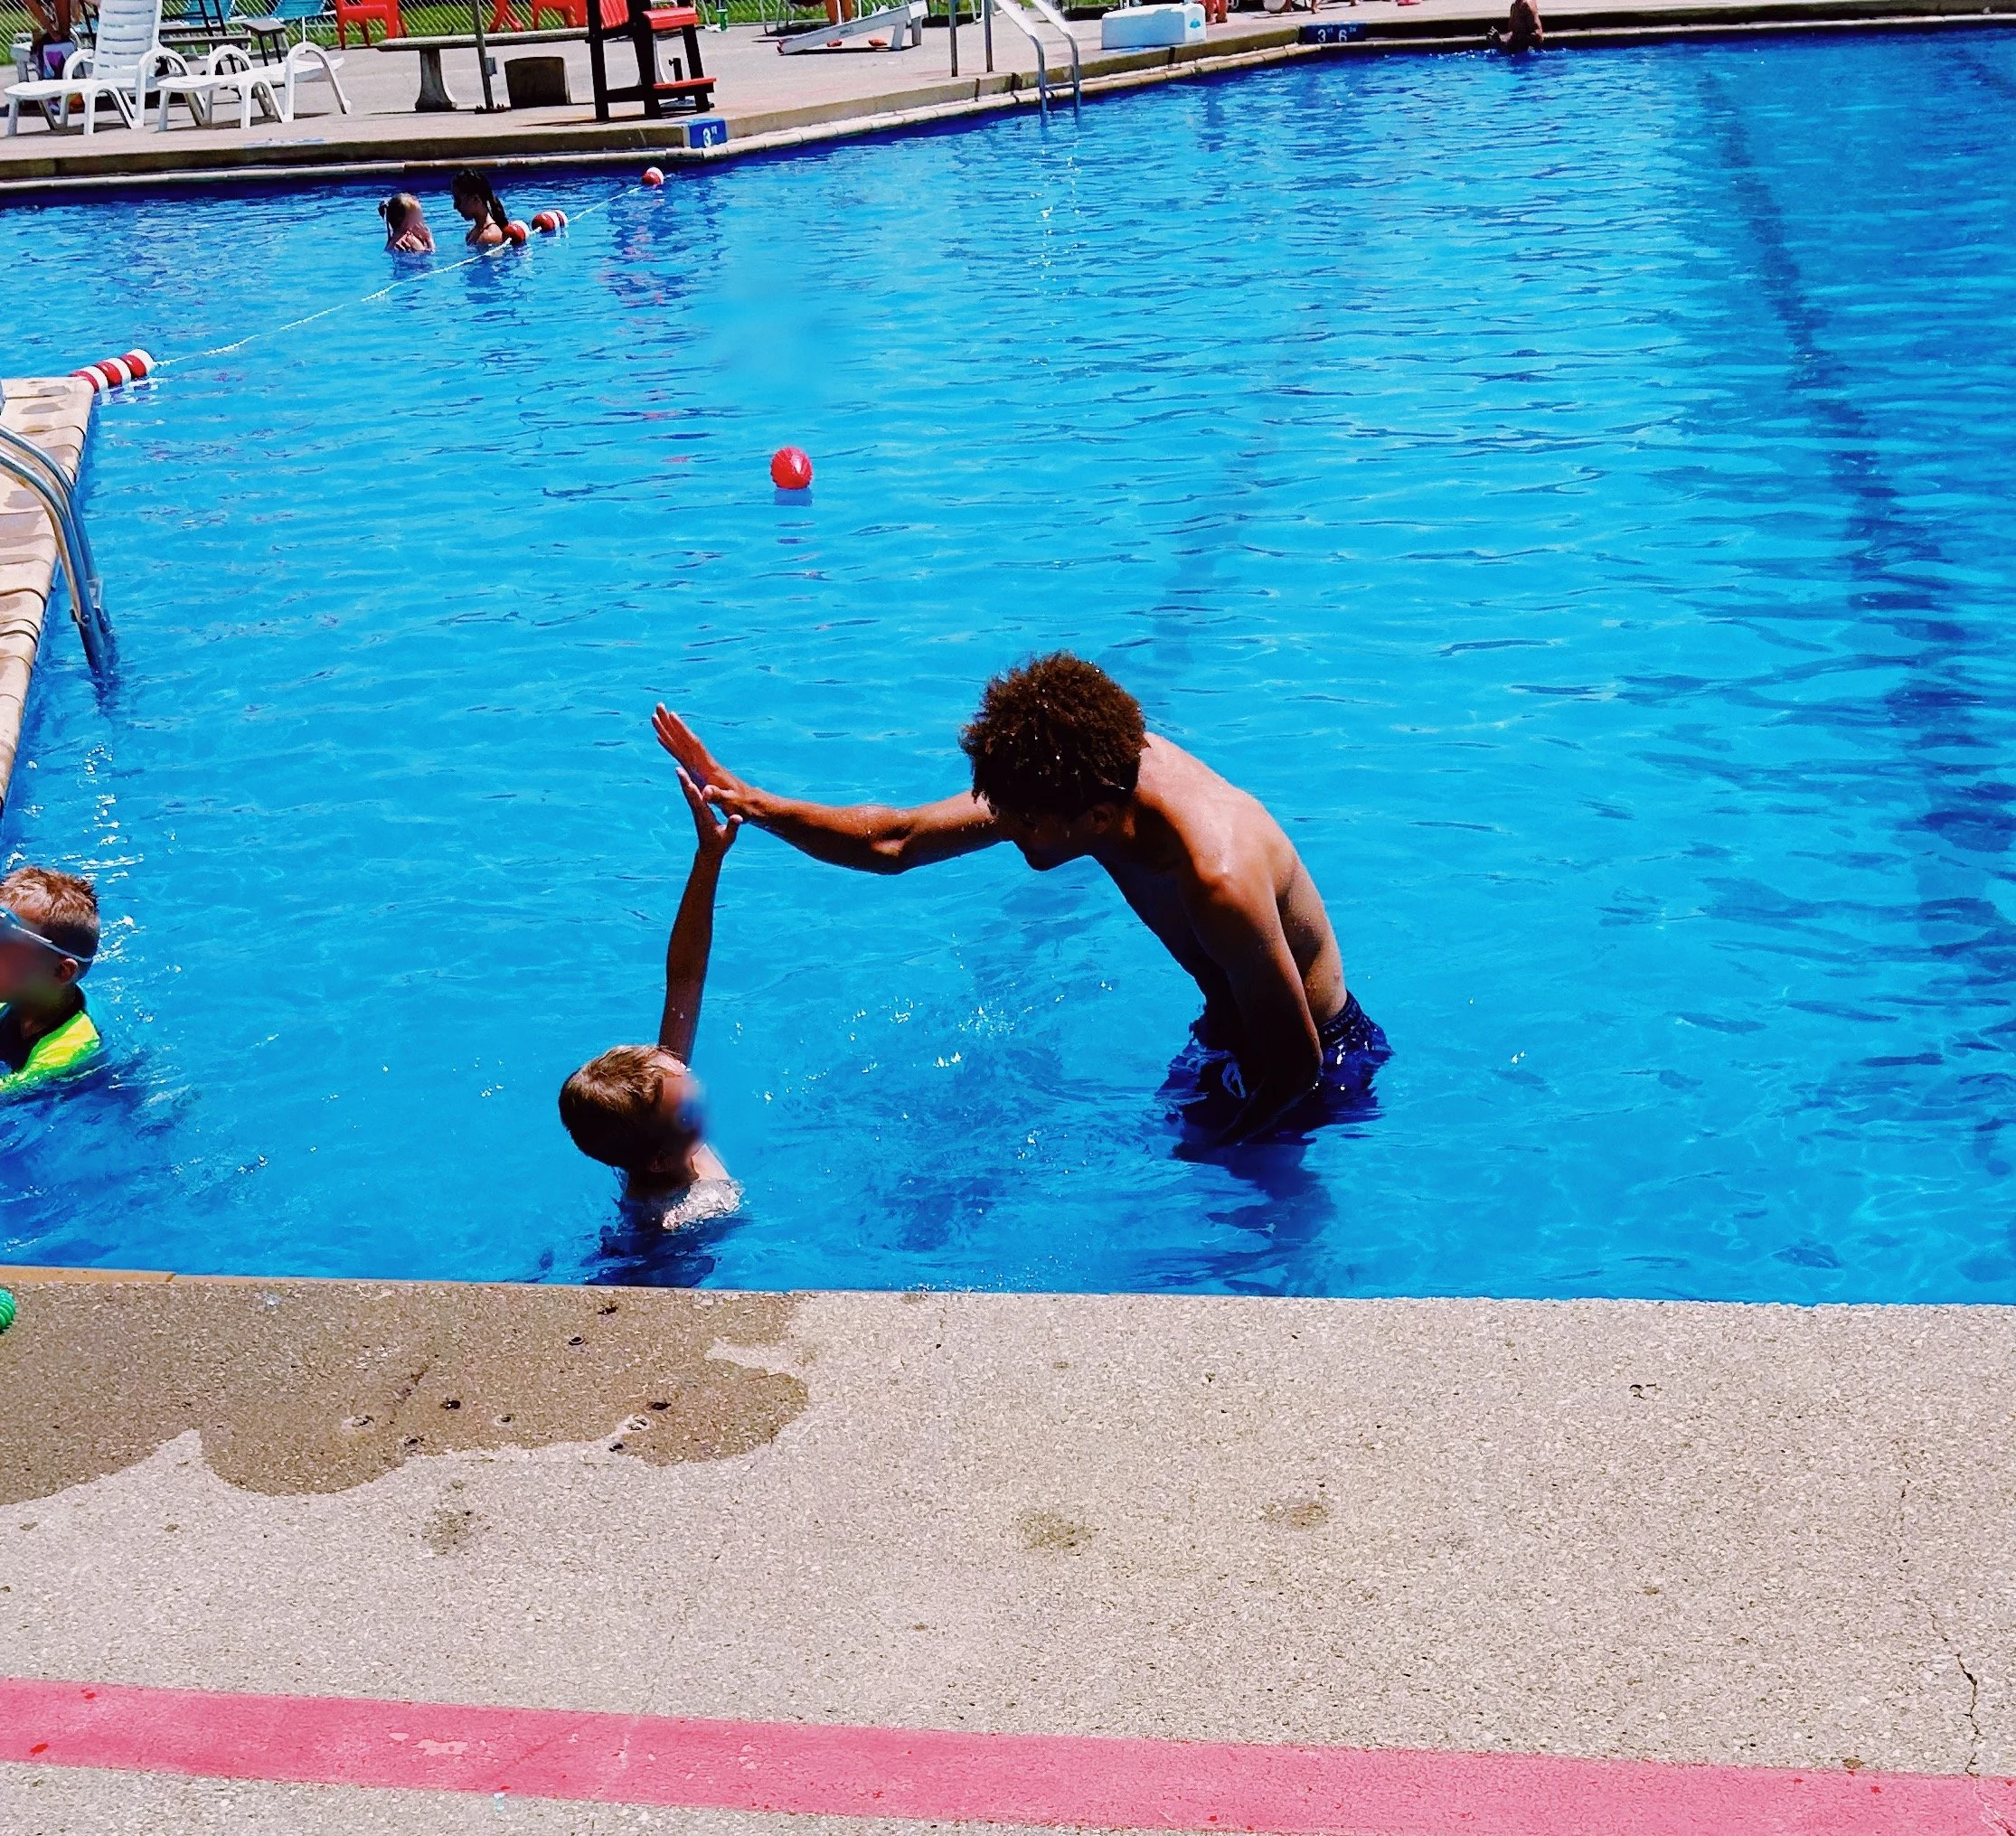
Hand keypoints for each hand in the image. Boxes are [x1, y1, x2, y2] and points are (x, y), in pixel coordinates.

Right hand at [654, 705, 758, 820]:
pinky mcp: (699, 770)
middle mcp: (704, 762)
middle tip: (658, 706)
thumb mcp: (731, 803)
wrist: (751, 803)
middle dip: (670, 723)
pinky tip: (663, 738)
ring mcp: (701, 765)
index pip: (693, 744)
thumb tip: (706, 791)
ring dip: (668, 730)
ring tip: (657, 716)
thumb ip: (718, 797)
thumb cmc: (742, 804)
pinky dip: (671, 745)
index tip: (671, 715)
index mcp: (710, 767)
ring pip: (681, 743)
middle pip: (684, 739)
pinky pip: (681, 754)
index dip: (682, 731)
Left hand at [677, 764, 741, 863]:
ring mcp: (697, 812)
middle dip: (684, 781)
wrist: (709, 852)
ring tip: (679, 770)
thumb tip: (738, 816)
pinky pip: (693, 797)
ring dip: (685, 782)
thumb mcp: (729, 836)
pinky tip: (688, 781)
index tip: (686, 779)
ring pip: (690, 795)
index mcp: (705, 816)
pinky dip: (689, 788)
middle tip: (677, 769)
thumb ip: (733, 826)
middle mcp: (699, 812)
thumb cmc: (720, 845)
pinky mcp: (699, 812)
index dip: (692, 789)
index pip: (697, 800)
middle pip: (690, 794)